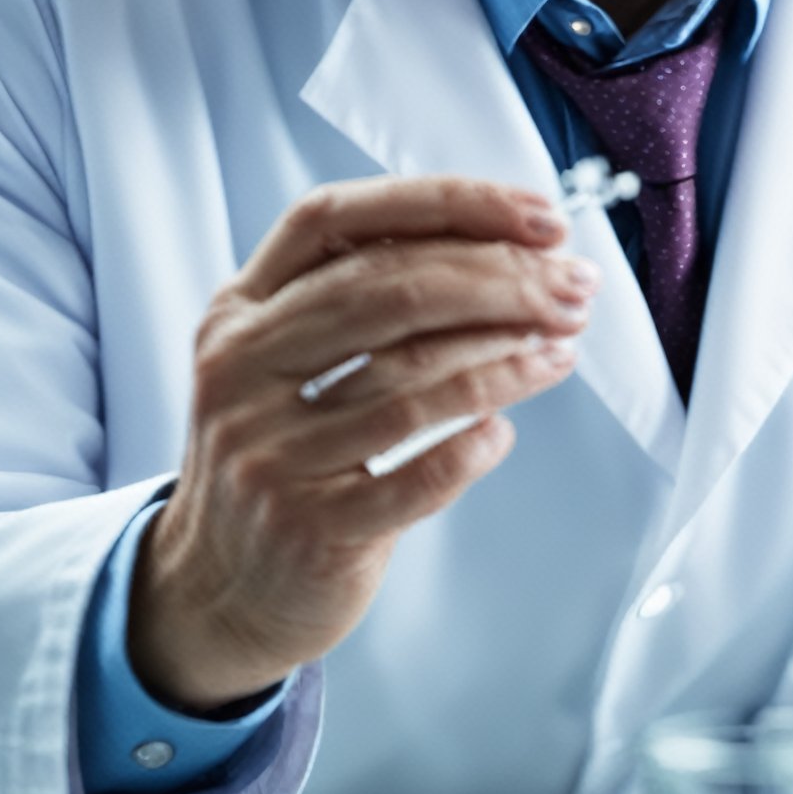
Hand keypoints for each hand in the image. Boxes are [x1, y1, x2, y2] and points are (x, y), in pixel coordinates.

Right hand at [127, 175, 596, 712]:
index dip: (445, 203)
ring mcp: (268, 451)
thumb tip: (518, 250)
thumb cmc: (284, 454)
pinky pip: (418, 474)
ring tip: (563, 345)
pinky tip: (505, 430)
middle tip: (575, 287)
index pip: (335, 218)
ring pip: (412, 380)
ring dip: (507, 356)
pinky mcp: (307, 526)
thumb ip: (367, 300)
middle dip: (502, 280)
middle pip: (388, 291)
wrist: (218, 590)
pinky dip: (474, 443)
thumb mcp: (289, 361)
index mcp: (240, 310)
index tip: (538, 215)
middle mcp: (240, 369)